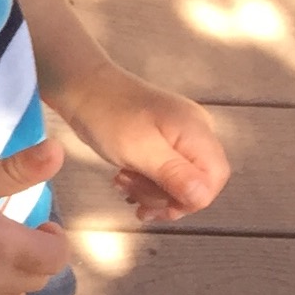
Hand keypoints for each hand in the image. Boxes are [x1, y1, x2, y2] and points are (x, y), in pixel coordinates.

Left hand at [53, 66, 229, 223]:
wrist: (80, 87)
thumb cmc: (107, 116)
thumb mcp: (139, 149)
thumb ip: (173, 174)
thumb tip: (203, 199)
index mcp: (197, 132)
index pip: (214, 179)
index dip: (189, 201)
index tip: (156, 207)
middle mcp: (196, 132)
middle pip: (197, 182)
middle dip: (163, 197)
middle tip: (128, 191)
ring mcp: (180, 135)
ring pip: (178, 180)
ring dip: (149, 191)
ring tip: (119, 182)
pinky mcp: (162, 139)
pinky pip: (164, 170)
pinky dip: (145, 182)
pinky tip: (123, 181)